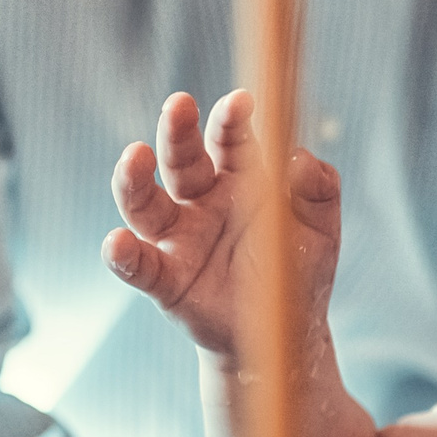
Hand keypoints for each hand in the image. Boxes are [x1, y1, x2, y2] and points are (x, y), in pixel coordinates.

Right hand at [103, 90, 339, 363]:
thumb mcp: (320, 231)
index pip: (230, 142)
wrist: (284, 334)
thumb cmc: (296, 273)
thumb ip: (318, 190)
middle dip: (177, 131)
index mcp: (239, 181)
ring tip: (134, 156)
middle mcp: (200, 202)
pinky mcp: (166, 281)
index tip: (242, 102)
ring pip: (145, 203)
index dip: (232, 121)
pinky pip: (138, 266)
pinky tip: (117, 242)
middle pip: (180, 160)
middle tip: (179, 104)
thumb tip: (300, 156)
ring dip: (134, 180)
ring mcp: (179, 239)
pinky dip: (123, 255)